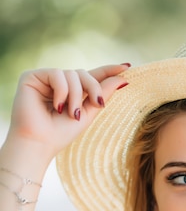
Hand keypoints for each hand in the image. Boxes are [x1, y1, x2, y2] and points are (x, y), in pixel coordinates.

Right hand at [4, 64, 129, 160]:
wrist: (39, 143)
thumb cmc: (61, 134)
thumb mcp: (88, 114)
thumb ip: (103, 95)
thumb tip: (124, 77)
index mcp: (72, 92)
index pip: (92, 77)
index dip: (108, 71)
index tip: (127, 67)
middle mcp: (59, 84)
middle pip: (84, 73)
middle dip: (94, 88)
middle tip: (98, 104)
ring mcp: (46, 79)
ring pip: (72, 74)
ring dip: (76, 95)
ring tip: (71, 113)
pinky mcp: (32, 76)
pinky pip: (57, 74)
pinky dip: (62, 90)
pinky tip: (57, 106)